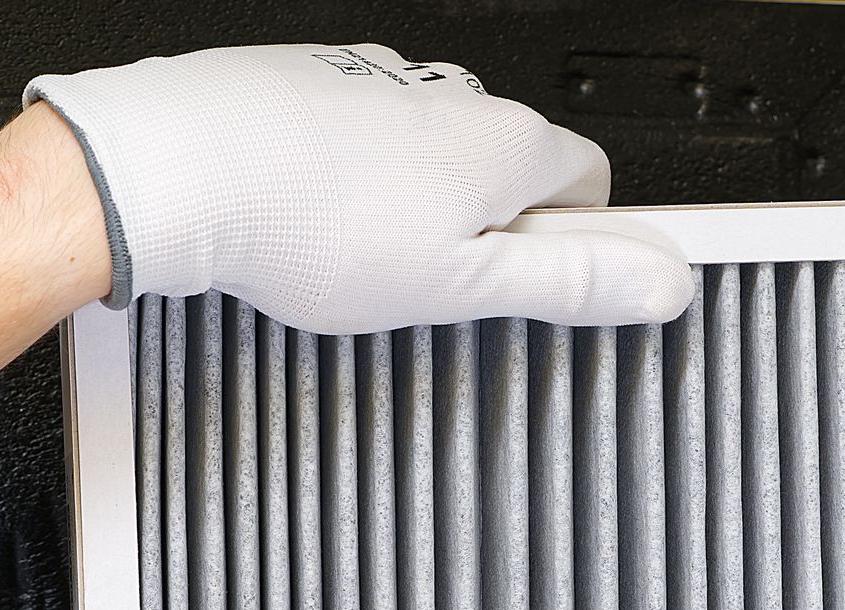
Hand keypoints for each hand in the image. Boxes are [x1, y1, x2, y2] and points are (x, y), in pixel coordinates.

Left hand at [25, 44, 693, 332]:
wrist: (180, 168)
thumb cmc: (306, 225)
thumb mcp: (460, 288)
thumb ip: (569, 287)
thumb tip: (663, 284)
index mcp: (507, 144)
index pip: (593, 189)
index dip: (572, 249)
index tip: (540, 286)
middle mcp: (454, 98)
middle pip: (510, 173)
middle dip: (487, 234)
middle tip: (437, 290)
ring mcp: (383, 84)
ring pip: (434, 158)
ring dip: (417, 208)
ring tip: (360, 260)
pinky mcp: (319, 85)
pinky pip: (364, 142)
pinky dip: (352, 182)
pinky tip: (314, 224)